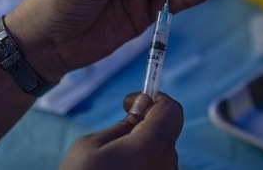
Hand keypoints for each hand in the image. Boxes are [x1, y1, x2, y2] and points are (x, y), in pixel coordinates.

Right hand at [58, 92, 183, 169]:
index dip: (155, 100)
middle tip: (115, 137)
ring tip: (112, 166)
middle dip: (144, 129)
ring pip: (160, 157)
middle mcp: (167, 166)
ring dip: (142, 153)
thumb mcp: (90, 146)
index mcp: (151, 147)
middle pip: (165, 135)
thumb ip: (123, 124)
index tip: (133, 103)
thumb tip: (142, 104)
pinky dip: (141, 169)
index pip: (172, 110)